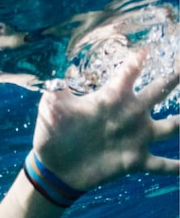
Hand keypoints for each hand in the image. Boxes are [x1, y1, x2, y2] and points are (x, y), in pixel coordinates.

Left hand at [33, 50, 178, 190]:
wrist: (55, 167)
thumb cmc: (54, 133)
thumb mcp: (51, 110)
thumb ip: (55, 92)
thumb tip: (55, 78)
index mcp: (111, 98)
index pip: (129, 72)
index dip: (139, 59)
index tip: (148, 49)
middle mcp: (130, 114)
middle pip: (160, 90)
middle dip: (175, 77)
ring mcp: (136, 137)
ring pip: (172, 127)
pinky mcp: (135, 161)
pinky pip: (162, 165)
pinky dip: (175, 168)